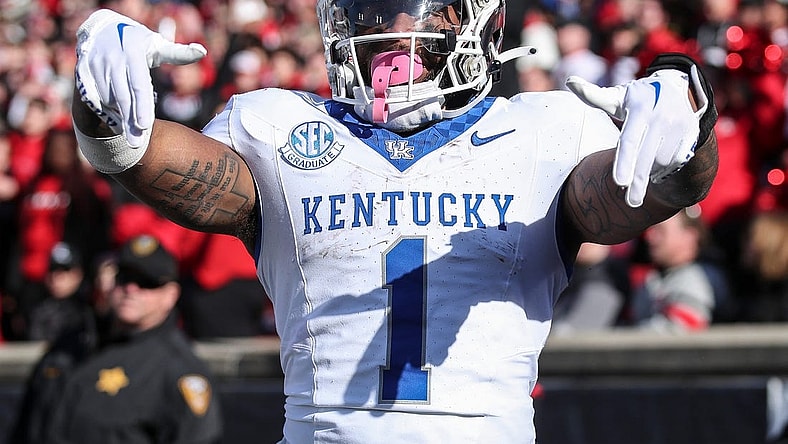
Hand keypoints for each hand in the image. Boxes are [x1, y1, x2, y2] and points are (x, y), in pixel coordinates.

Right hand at [75, 9, 206, 146]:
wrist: (101, 27)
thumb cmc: (137, 42)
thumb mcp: (157, 45)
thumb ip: (178, 53)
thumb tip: (202, 52)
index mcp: (133, 53)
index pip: (139, 85)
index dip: (142, 106)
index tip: (145, 126)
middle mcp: (112, 59)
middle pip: (122, 97)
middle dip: (129, 122)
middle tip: (137, 144)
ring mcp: (94, 65)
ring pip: (107, 99)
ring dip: (118, 117)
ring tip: (128, 131)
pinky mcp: (82, 72)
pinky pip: (92, 98)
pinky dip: (104, 111)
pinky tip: (115, 122)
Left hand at [566, 67, 708, 206]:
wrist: (678, 87)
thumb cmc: (638, 98)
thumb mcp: (617, 96)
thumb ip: (593, 95)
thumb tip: (569, 82)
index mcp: (640, 108)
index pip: (629, 141)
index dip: (624, 162)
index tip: (619, 182)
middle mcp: (662, 116)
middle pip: (646, 157)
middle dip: (638, 182)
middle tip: (630, 202)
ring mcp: (679, 126)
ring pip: (661, 161)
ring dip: (649, 172)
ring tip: (640, 171)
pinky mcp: (692, 134)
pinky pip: (676, 161)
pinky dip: (664, 169)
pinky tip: (656, 167)